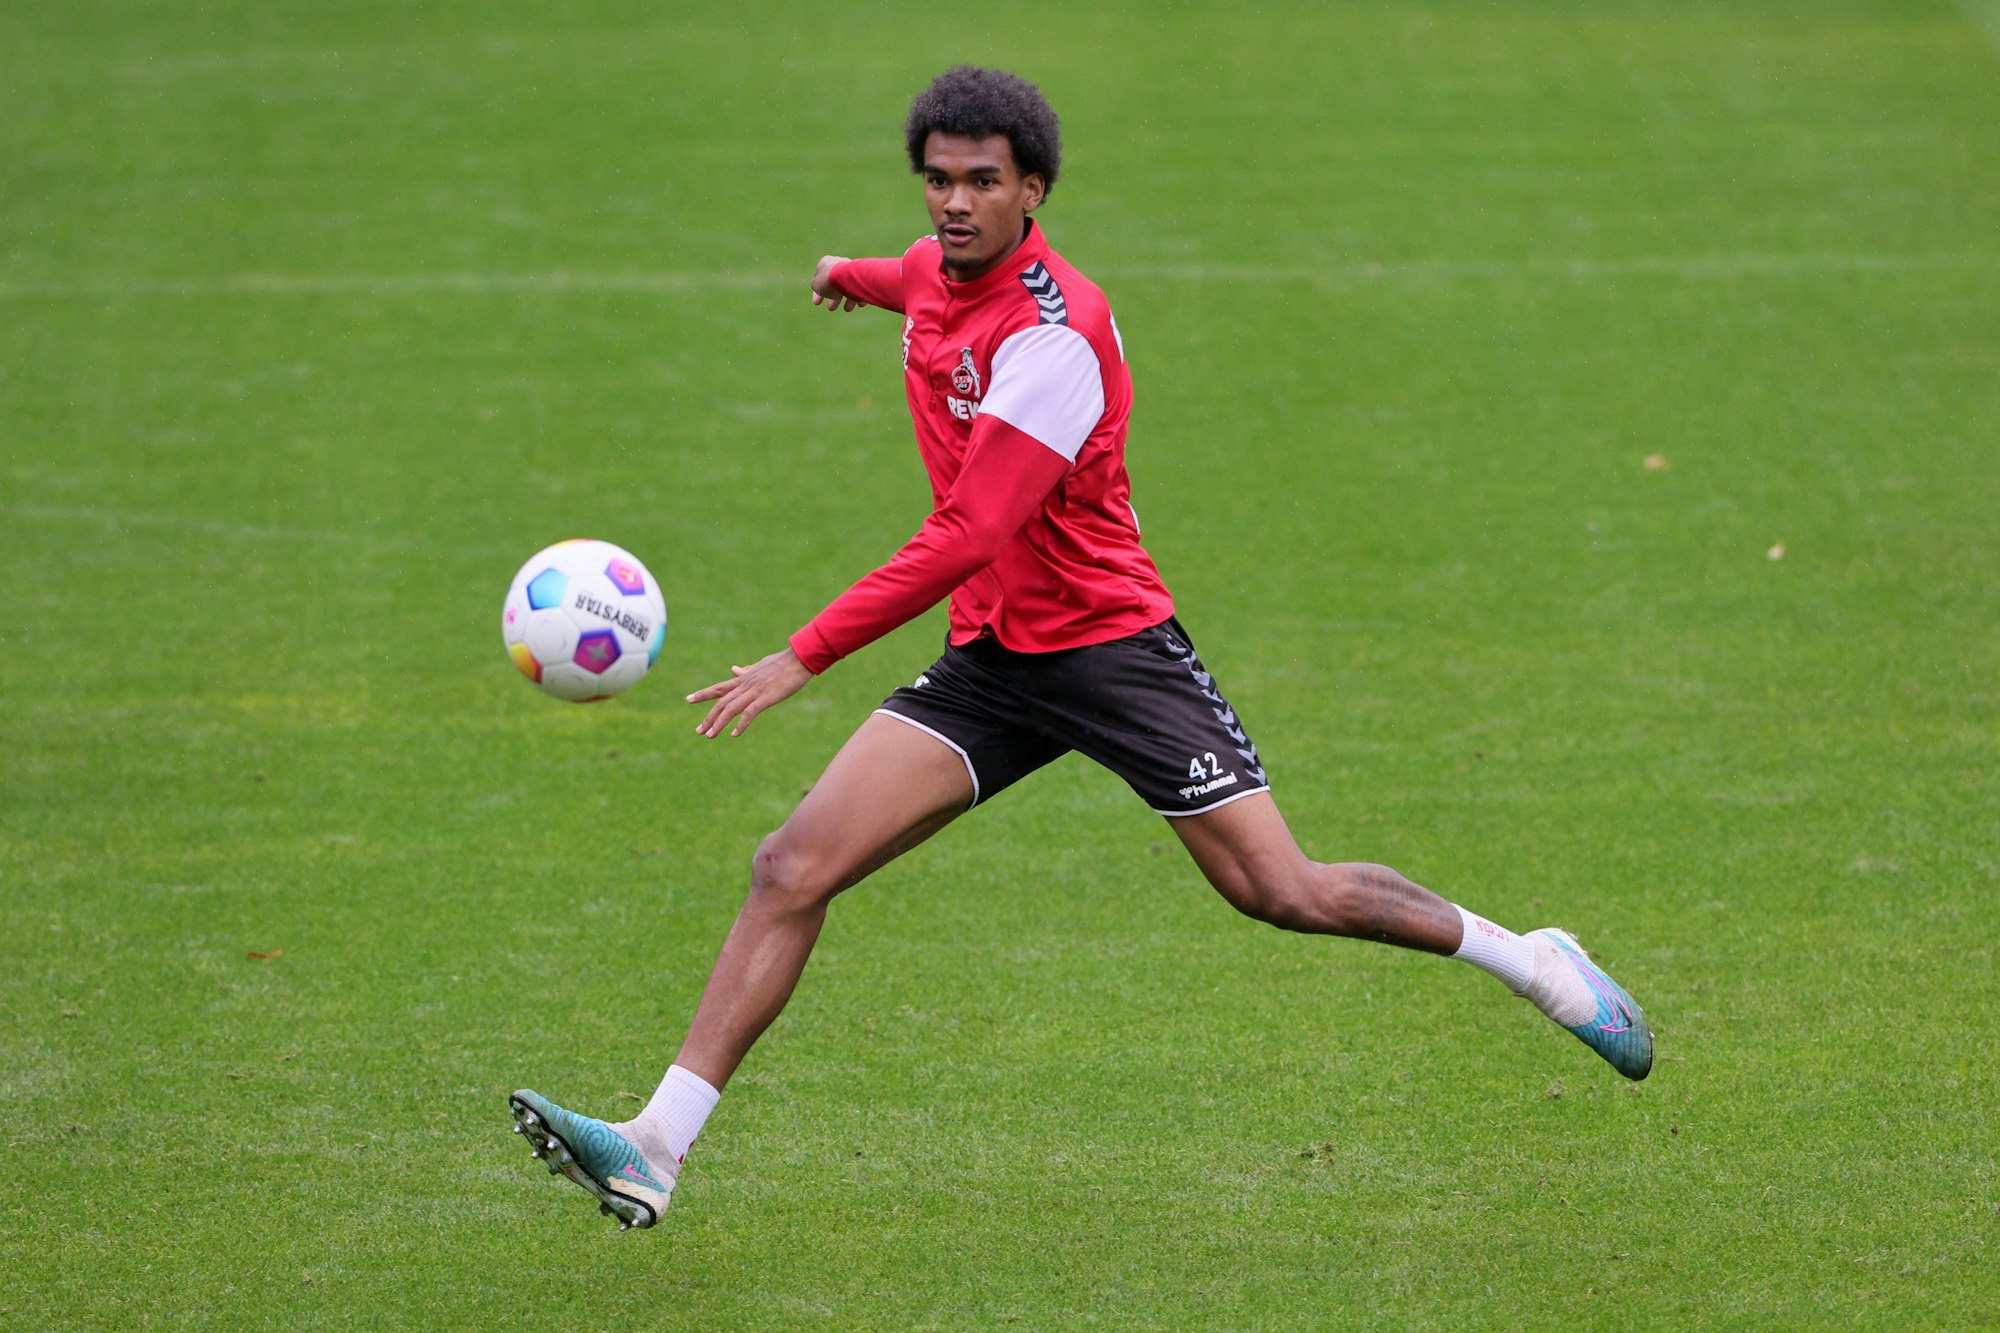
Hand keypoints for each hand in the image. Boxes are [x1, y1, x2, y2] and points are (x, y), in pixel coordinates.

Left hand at [687, 648, 812, 737]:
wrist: (799, 658)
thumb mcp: (761, 665)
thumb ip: (747, 670)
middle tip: (698, 731)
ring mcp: (755, 691)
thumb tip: (734, 669)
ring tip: (710, 735)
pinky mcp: (766, 697)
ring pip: (731, 708)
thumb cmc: (783, 662)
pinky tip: (734, 734)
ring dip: (719, 723)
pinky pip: (749, 712)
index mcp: (744, 678)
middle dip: (708, 717)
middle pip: (721, 702)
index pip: (719, 687)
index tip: (688, 699)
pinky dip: (741, 724)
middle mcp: (745, 685)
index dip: (702, 694)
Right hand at [811, 255, 861, 311]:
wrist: (846, 277)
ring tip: (847, 309)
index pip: (820, 279)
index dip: (817, 292)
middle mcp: (839, 263)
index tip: (817, 303)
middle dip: (833, 298)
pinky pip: (859, 287)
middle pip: (835, 284)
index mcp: (826, 262)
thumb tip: (820, 289)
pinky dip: (859, 296)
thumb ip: (816, 286)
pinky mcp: (862, 275)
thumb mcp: (816, 285)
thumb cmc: (828, 280)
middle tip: (831, 308)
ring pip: (848, 286)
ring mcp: (851, 268)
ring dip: (847, 300)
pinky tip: (859, 304)